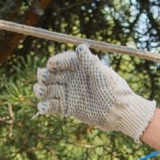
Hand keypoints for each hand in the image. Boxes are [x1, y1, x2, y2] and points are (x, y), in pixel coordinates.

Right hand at [34, 47, 156, 138]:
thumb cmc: (113, 90)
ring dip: (40, 89)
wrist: (118, 111)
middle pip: (50, 74)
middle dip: (44, 75)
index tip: (51, 65)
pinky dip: (45, 107)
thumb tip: (80, 47)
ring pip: (47, 89)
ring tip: (41, 91)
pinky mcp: (66, 107)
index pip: (63, 61)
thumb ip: (90, 63)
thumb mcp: (101, 75)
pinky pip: (51, 106)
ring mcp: (67, 93)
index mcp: (79, 67)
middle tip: (44, 78)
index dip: (56, 62)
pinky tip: (43, 108)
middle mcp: (70, 78)